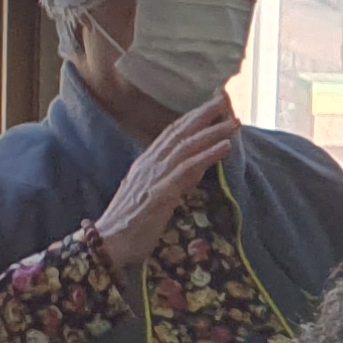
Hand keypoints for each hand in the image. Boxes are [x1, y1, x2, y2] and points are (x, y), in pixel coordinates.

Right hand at [92, 98, 237, 270]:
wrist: (108, 243)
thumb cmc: (130, 224)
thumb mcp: (150, 195)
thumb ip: (169, 180)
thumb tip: (191, 171)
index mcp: (146, 163)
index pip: (171, 133)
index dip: (192, 117)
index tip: (212, 104)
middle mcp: (150, 164)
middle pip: (180, 132)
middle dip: (204, 113)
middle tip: (226, 98)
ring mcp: (155, 176)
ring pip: (187, 146)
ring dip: (212, 131)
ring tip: (234, 121)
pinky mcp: (161, 193)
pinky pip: (188, 169)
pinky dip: (208, 155)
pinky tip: (226, 147)